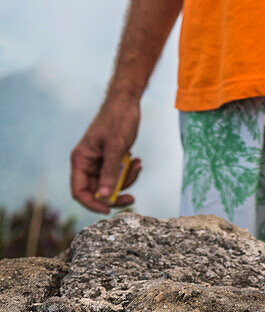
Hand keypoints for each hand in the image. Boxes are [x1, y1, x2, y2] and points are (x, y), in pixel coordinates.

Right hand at [70, 95, 142, 214]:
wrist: (127, 101)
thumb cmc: (118, 119)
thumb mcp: (116, 147)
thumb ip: (109, 172)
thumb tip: (103, 198)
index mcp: (81, 159)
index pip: (79, 191)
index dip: (92, 204)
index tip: (108, 210)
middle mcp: (87, 162)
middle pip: (97, 191)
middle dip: (115, 192)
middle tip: (132, 198)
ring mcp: (99, 161)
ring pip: (110, 183)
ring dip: (126, 179)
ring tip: (138, 164)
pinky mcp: (110, 158)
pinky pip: (118, 174)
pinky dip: (128, 171)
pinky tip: (137, 160)